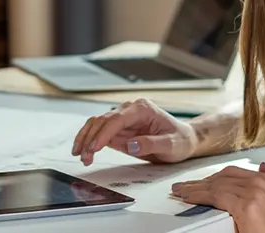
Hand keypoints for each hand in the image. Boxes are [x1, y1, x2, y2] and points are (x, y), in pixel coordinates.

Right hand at [71, 98, 197, 164]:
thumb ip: (151, 143)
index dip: (103, 133)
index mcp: (142, 109)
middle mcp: (129, 110)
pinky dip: (89, 141)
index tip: (94, 147)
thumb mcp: (171, 144)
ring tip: (80, 156)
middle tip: (84, 156)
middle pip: (102, 120)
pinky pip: (98, 132)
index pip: (116, 119)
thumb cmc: (180, 139)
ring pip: (96, 124)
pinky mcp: (118, 129)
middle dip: (90, 138)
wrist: (184, 140)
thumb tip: (131, 144)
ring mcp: (122, 119)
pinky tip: (83, 151)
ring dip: (85, 139)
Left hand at [173, 163, 264, 232]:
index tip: (202, 182)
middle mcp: (262, 184)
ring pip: (216, 184)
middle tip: (186, 186)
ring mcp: (254, 193)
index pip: (235, 174)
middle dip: (202, 182)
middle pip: (223, 177)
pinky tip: (188, 197)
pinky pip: (215, 195)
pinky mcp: (246, 205)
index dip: (215, 177)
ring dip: (195, 187)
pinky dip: (198, 195)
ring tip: (181, 191)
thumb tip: (264, 168)